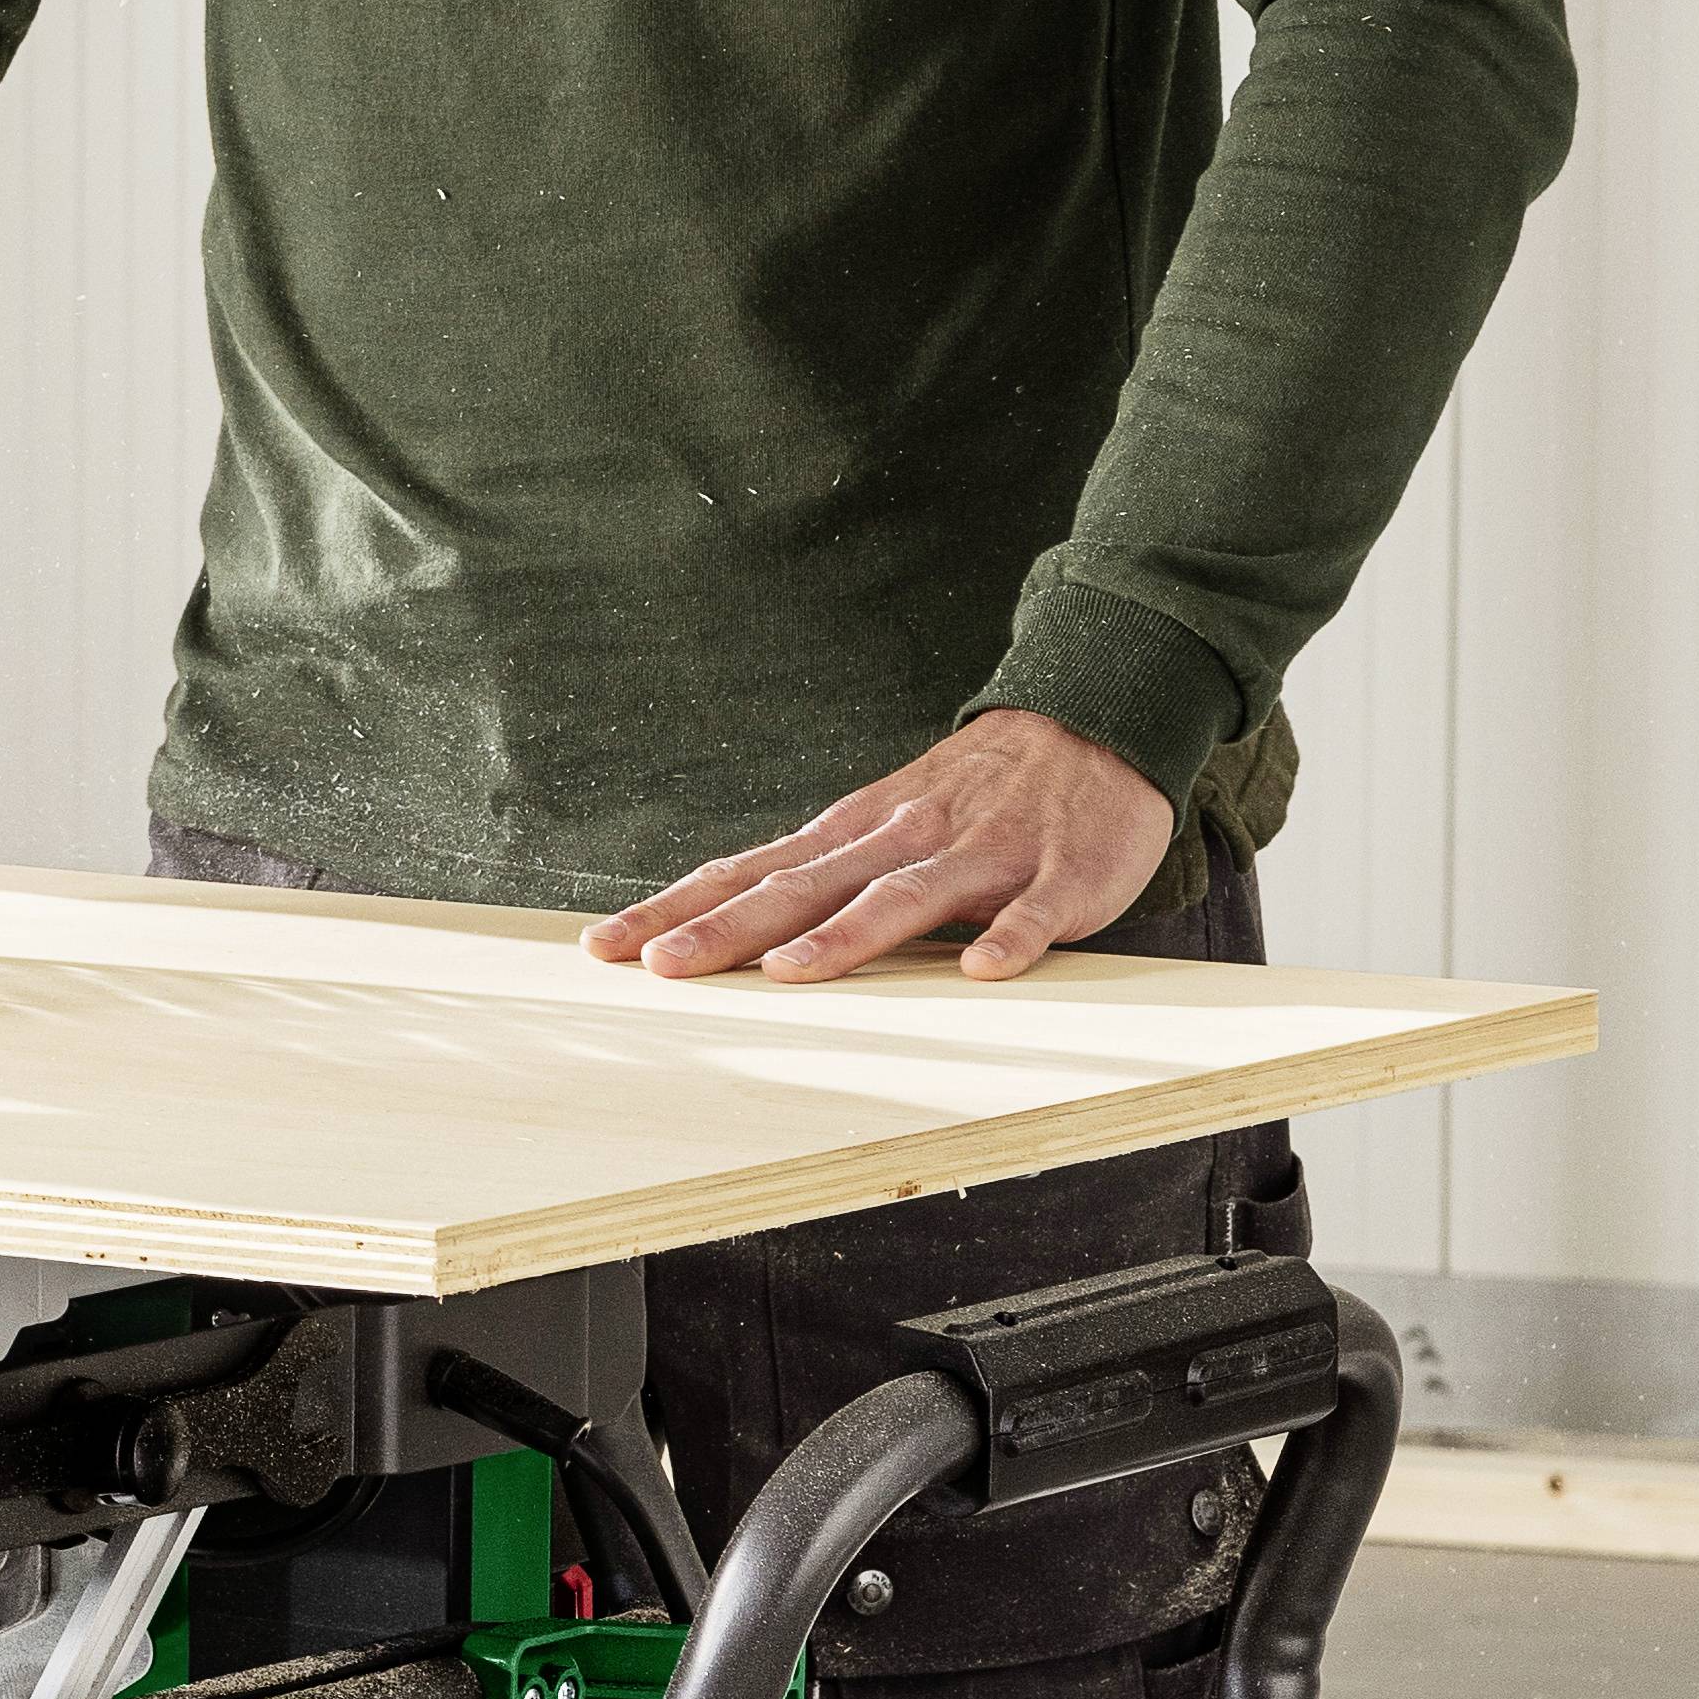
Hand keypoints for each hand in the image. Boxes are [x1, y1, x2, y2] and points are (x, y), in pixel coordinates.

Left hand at [582, 708, 1176, 987]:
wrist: (1093, 725)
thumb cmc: (973, 794)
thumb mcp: (880, 822)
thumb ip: (814, 875)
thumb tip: (721, 924)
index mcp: (852, 834)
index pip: (746, 874)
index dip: (676, 909)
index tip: (605, 946)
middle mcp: (900, 840)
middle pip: (801, 889)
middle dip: (727, 929)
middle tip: (662, 966)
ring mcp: (978, 858)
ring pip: (903, 897)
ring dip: (847, 936)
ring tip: (791, 973)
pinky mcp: (1056, 877)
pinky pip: (1030, 914)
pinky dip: (1007, 939)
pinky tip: (980, 969)